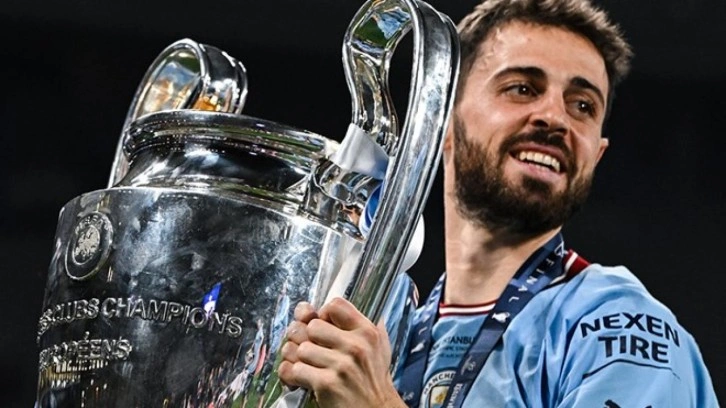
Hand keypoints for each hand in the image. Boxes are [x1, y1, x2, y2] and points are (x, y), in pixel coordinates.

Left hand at [277, 298, 405, 407]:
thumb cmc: (374, 381)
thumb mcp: (378, 348)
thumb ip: (361, 326)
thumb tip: (326, 308)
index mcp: (367, 332)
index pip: (335, 306)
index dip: (322, 314)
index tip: (321, 326)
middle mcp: (356, 346)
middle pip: (312, 326)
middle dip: (305, 338)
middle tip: (307, 349)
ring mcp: (341, 365)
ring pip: (300, 348)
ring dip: (296, 359)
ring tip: (304, 365)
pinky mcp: (327, 384)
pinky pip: (294, 370)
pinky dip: (291, 375)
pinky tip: (299, 379)